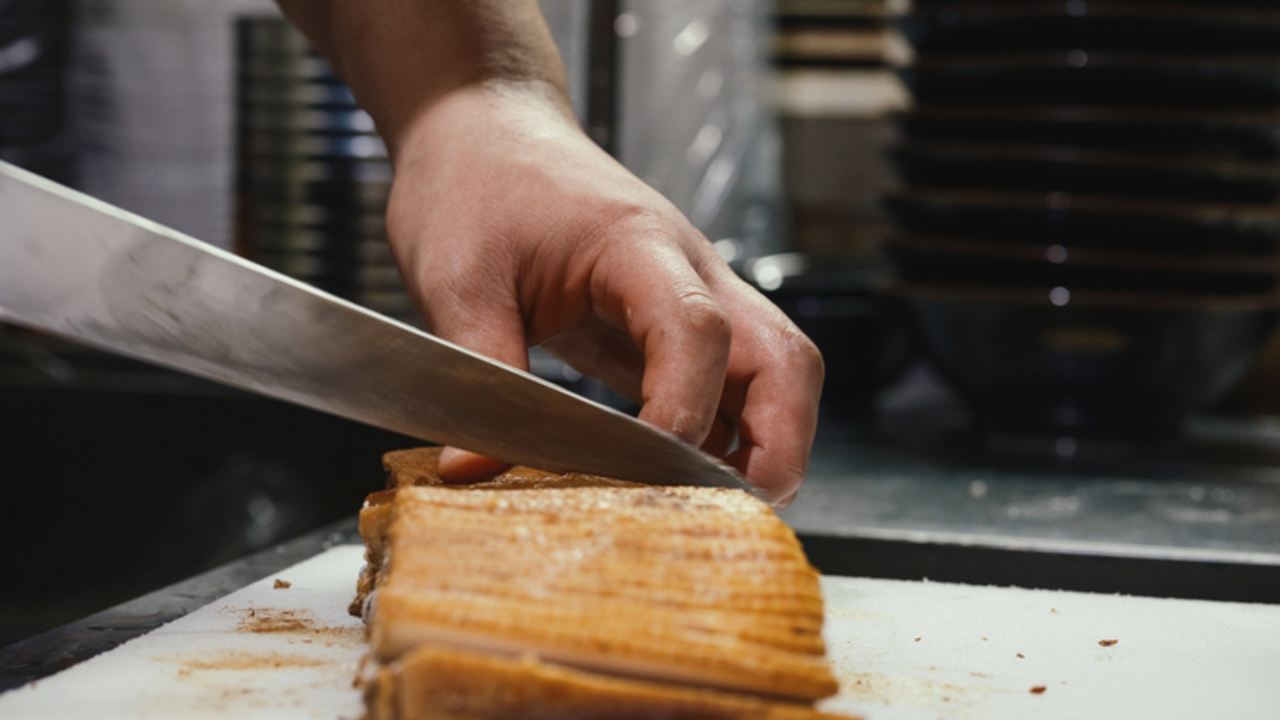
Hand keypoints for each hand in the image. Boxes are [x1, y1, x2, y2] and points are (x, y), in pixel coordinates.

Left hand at [385, 82, 823, 503]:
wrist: (485, 130)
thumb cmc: (476, 185)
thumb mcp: (457, 279)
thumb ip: (479, 371)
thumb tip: (475, 468)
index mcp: (637, 243)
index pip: (697, 329)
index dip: (686, 410)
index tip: (649, 470)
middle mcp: (689, 268)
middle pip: (784, 356)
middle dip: (780, 442)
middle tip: (740, 510)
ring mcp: (693, 294)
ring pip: (775, 372)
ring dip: (765, 444)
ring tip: (714, 507)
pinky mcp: (675, 322)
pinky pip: (730, 384)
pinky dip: (727, 436)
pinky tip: (685, 478)